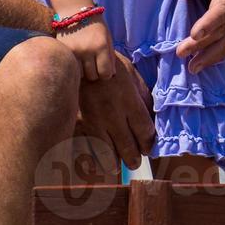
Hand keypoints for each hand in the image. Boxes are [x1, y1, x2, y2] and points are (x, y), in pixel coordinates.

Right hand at [56, 18, 115, 81]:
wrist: (74, 11)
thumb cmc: (95, 26)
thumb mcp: (107, 38)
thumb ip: (110, 57)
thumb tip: (111, 75)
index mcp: (101, 46)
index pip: (105, 73)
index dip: (106, 75)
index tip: (104, 70)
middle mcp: (87, 50)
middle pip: (92, 76)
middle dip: (95, 73)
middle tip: (94, 65)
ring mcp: (74, 52)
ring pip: (81, 75)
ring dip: (84, 72)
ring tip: (85, 62)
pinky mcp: (63, 51)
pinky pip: (71, 68)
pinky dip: (75, 68)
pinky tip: (77, 61)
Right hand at [76, 50, 154, 168]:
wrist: (74, 59)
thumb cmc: (106, 64)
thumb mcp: (131, 73)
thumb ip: (142, 95)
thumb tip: (150, 114)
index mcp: (128, 100)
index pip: (144, 131)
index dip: (148, 142)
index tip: (148, 147)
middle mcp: (112, 115)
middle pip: (128, 147)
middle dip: (134, 159)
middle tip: (136, 162)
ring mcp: (93, 122)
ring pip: (107, 154)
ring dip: (114, 162)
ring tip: (117, 165)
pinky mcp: (76, 125)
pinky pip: (86, 150)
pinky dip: (92, 157)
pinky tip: (95, 159)